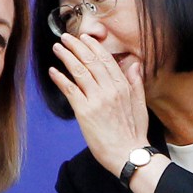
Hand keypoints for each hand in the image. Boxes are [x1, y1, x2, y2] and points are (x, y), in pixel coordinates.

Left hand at [49, 33, 149, 175]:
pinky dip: (60, 78)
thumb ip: (135, 82)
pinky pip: (70, 90)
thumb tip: (135, 64)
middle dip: (76, 46)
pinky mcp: (85, 111)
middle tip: (66, 37)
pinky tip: (53, 71)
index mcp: (123, 86)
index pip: (106, 59)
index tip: (84, 38)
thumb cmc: (133, 133)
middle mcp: (110, 89)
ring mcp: (97, 99)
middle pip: (90, 61)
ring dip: (66, 56)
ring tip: (57, 48)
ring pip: (79, 71)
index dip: (93, 46)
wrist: (127, 155)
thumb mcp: (139, 104)